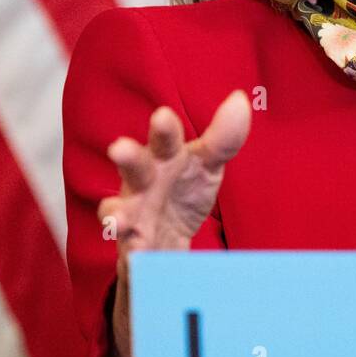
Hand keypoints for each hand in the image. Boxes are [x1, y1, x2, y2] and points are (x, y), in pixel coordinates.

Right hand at [98, 91, 251, 256]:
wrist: (169, 236)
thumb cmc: (185, 187)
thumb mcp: (208, 163)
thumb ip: (223, 137)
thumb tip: (240, 100)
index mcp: (165, 157)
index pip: (165, 139)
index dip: (164, 128)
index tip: (162, 115)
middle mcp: (143, 181)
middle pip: (134, 166)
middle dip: (128, 157)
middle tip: (119, 148)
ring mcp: (133, 213)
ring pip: (118, 210)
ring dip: (115, 214)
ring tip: (118, 219)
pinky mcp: (131, 246)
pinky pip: (127, 250)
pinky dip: (130, 254)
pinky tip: (136, 256)